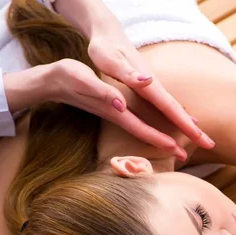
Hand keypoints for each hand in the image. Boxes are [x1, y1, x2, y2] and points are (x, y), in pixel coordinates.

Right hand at [41, 59, 189, 157]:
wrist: (50, 82)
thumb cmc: (66, 77)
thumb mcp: (83, 80)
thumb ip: (101, 93)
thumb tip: (121, 104)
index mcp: (114, 110)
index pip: (141, 128)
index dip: (158, 138)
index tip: (176, 148)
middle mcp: (118, 115)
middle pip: (146, 133)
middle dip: (165, 145)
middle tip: (185, 156)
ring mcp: (116, 113)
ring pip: (143, 129)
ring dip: (160, 138)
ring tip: (178, 147)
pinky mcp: (114, 108)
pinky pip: (138, 121)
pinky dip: (152, 127)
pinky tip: (161, 129)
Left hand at [87, 33, 214, 155]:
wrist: (107, 31)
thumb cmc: (104, 48)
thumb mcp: (111, 61)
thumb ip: (129, 73)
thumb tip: (149, 80)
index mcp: (147, 84)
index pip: (171, 108)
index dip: (185, 125)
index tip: (200, 139)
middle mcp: (154, 85)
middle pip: (178, 111)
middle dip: (194, 129)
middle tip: (211, 145)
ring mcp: (154, 86)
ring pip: (175, 108)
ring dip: (189, 124)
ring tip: (201, 137)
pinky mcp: (150, 86)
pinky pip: (169, 105)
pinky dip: (180, 114)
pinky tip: (185, 119)